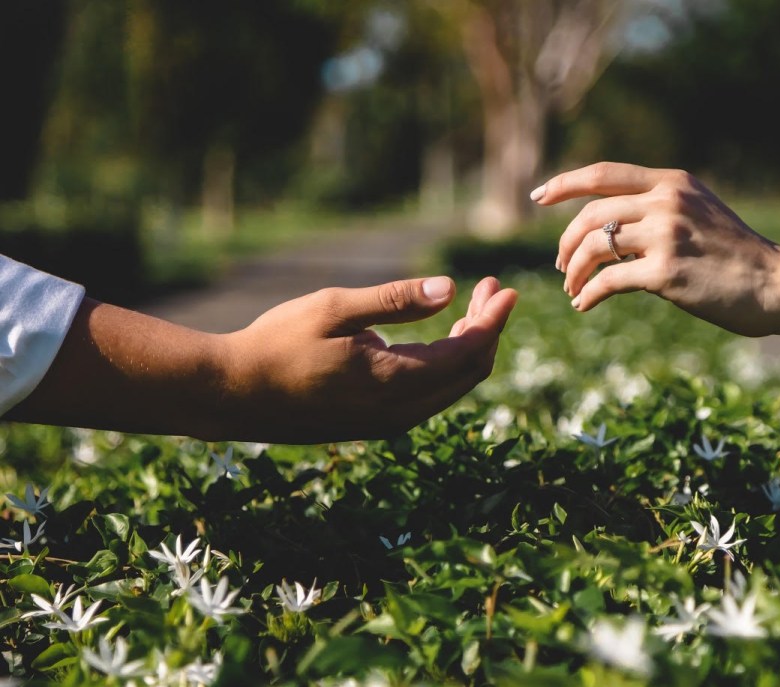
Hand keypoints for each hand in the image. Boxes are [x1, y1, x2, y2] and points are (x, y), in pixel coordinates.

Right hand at [219, 276, 516, 442]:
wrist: (233, 395)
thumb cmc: (277, 344)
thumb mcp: (334, 308)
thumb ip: (395, 300)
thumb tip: (450, 289)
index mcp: (395, 382)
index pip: (468, 353)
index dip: (493, 320)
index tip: (505, 288)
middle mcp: (401, 411)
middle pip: (469, 373)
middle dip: (486, 329)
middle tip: (487, 289)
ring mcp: (389, 422)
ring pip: (452, 387)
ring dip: (468, 348)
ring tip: (470, 307)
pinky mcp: (377, 424)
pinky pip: (431, 396)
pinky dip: (446, 366)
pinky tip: (439, 337)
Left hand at [533, 162, 779, 335]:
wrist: (777, 284)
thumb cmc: (738, 255)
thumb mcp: (701, 212)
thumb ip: (661, 207)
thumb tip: (612, 225)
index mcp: (672, 182)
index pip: (603, 173)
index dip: (565, 183)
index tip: (538, 196)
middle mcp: (666, 201)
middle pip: (590, 215)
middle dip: (566, 242)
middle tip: (561, 266)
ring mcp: (666, 235)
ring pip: (594, 247)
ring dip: (574, 271)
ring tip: (573, 288)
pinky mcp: (666, 272)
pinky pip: (608, 281)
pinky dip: (589, 294)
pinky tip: (584, 305)